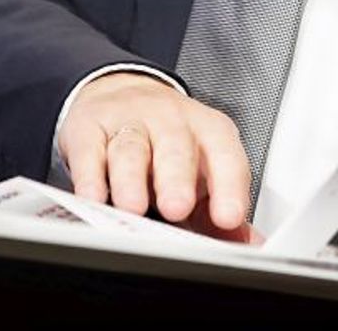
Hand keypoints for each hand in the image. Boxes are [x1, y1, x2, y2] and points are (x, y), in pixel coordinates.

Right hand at [58, 71, 254, 239]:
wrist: (120, 92)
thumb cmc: (167, 144)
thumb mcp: (202, 171)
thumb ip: (219, 213)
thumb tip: (248, 245)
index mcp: (207, 132)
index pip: (225, 155)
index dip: (229, 187)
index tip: (228, 218)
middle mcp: (170, 122)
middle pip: (175, 148)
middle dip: (176, 179)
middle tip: (178, 208)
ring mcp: (128, 121)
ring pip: (131, 149)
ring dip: (131, 180)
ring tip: (133, 207)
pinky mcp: (89, 128)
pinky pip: (89, 151)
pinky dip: (90, 176)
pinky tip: (93, 198)